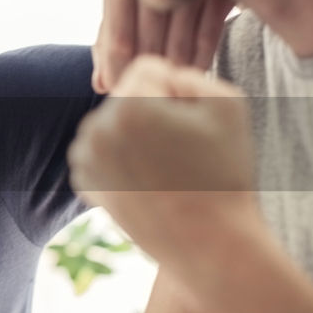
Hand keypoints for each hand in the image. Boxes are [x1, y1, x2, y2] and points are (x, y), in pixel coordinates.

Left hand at [68, 56, 261, 275]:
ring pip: (115, 122)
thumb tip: (159, 77)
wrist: (208, 243)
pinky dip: (124, 158)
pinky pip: (105, 149)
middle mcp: (97, 128)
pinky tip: (148, 180)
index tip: (193, 125)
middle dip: (153, 112)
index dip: (178, 91)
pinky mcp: (85, 182)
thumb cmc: (223, 173)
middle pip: (128, 96)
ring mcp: (86, 157)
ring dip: (137, 134)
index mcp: (129, 105)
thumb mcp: (228, 104)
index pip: (149, 69)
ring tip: (166, 167)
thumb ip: (189, 73)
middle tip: (182, 151)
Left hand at [92, 0, 233, 92]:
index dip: (117, 70)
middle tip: (146, 96)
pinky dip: (201, 58)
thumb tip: (99, 85)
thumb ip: (111, 39)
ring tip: (169, 86)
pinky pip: (209, 32)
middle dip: (146, 75)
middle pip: (148, 43)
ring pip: (180, 41)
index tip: (117, 91)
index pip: (117, 37)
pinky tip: (195, 72)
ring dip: (174, 70)